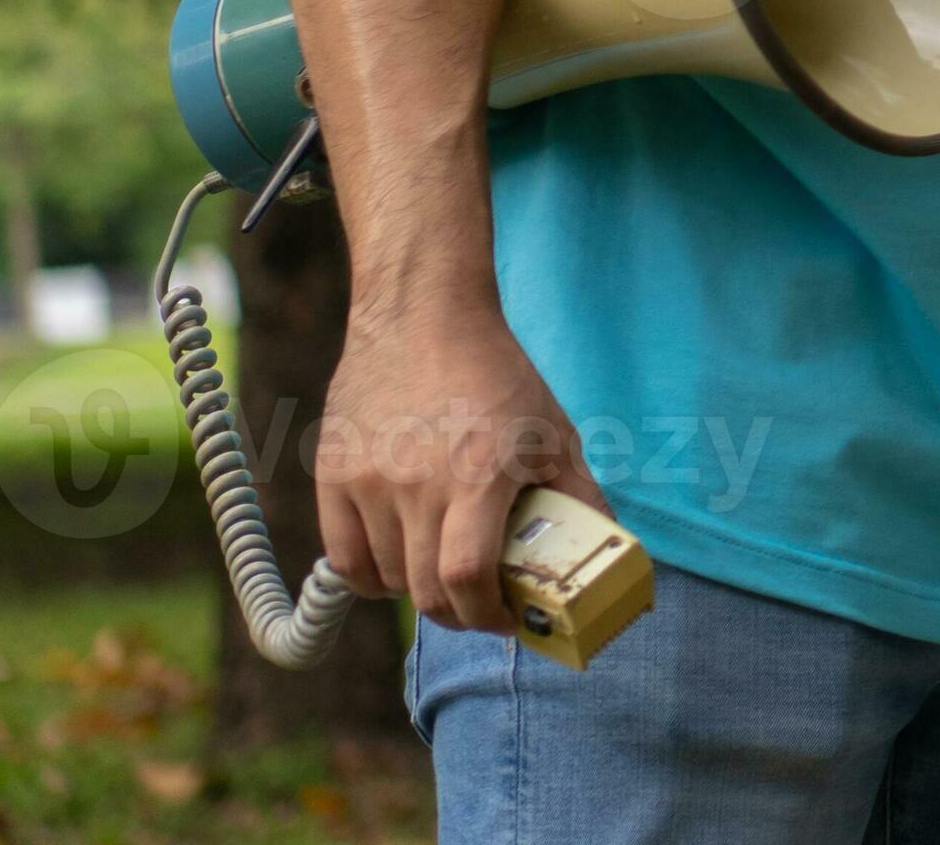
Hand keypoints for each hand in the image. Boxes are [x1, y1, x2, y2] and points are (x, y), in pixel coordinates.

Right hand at [317, 293, 605, 634]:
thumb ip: (580, 496)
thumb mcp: (556, 434)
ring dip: (418, 592)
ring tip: (442, 576)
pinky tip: (397, 568)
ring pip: (386, 578)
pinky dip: (371, 578)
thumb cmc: (497, 377)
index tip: (506, 621)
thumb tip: (606, 551)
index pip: (466, 578)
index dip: (487, 615)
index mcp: (478, 476)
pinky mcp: (333, 475)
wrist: (422, 319)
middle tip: (479, 608)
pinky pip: (344, 558)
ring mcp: (368, 481)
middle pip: (426, 590)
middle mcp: (417, 484)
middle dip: (459, 614)